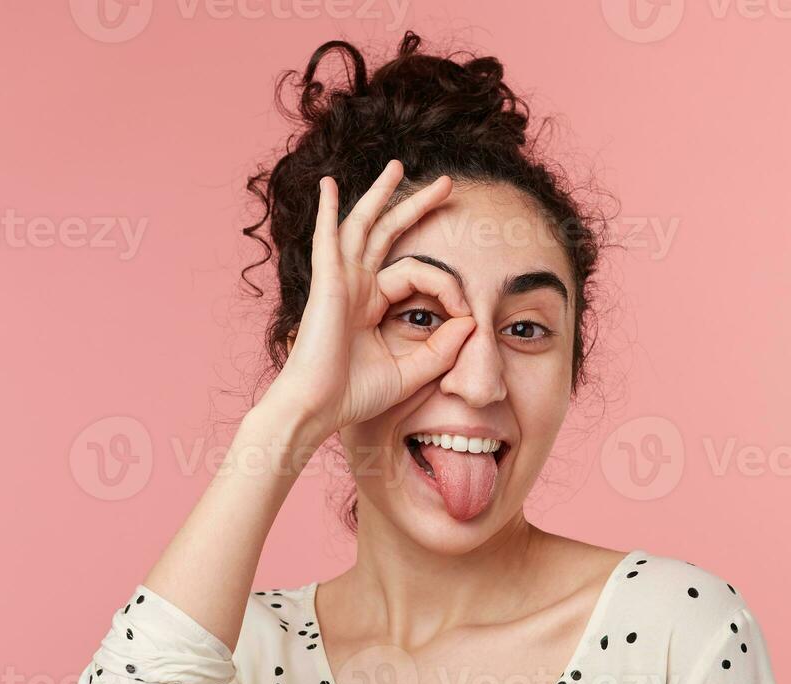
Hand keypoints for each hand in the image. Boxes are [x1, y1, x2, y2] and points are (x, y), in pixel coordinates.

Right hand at [263, 159, 476, 439]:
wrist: (317, 410)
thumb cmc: (353, 396)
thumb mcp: (411, 372)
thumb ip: (442, 349)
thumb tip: (472, 321)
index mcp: (372, 303)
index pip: (419, 274)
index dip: (449, 287)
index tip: (469, 314)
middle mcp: (356, 286)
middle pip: (389, 233)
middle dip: (417, 206)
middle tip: (446, 184)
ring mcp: (340, 282)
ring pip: (363, 225)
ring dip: (380, 194)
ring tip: (397, 166)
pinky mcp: (327, 285)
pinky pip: (328, 240)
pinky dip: (328, 212)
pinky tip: (329, 186)